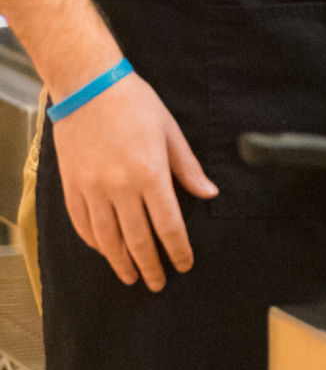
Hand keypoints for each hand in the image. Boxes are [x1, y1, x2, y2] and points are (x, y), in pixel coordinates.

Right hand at [51, 71, 218, 290]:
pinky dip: (94, 242)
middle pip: (137, 240)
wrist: (88, 85)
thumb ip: (188, 168)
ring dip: (120, 262)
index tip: (184, 265)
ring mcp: (92, 188)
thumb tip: (209, 194)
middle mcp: (120, 187)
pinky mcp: (72, 185)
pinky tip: (104, 251)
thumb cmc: (135, 103)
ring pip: (107, 238)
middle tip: (157, 284)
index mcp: (150, 174)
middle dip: (150, 266)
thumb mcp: (170, 131)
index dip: (177, 250)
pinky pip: (82, 223)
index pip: (168, 225)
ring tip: (131, 277)